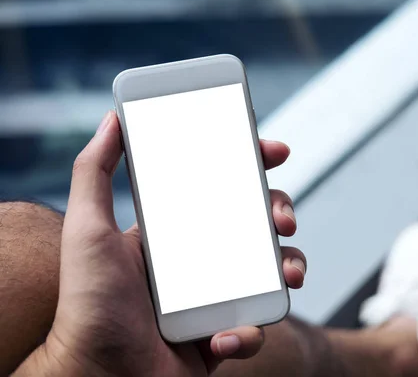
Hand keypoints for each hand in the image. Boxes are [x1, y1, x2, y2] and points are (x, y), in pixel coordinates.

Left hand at [16, 111, 305, 375]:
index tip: (275, 152)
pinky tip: (223, 335)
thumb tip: (111, 121)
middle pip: (257, 224)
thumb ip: (93, 172)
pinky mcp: (225, 332)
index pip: (222, 188)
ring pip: (270, 271)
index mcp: (178, 232)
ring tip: (287, 274)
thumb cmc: (88, 307)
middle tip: (283, 219)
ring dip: (289, 266)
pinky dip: (248, 331)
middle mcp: (201, 260)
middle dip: (281, 212)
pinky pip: (255, 326)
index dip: (253, 166)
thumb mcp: (88, 229)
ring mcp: (217, 295)